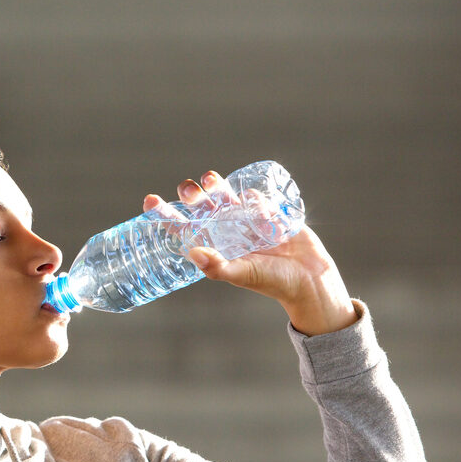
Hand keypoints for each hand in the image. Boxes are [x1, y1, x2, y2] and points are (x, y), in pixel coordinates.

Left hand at [142, 170, 357, 335]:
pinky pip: (256, 200)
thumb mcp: (243, 275)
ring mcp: (248, 224)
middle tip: (188, 188)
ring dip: (217, 188)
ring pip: (226, 200)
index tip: (149, 200)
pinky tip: (251, 196)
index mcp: (216, 248)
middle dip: (193, 196)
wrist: (311, 281)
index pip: (184, 229)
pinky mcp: (270, 216)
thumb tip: (193, 253)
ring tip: (209, 179)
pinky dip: (252, 195)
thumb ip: (219, 267)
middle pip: (203, 209)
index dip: (166, 215)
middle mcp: (228, 234)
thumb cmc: (274, 282)